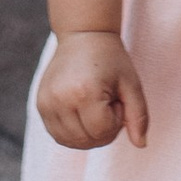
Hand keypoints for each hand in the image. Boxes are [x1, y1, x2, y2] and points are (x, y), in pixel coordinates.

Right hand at [38, 30, 148, 150]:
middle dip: (103, 129)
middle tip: (106, 102)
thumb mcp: (131, 83)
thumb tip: (141, 145)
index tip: (116, 99)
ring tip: (93, 106)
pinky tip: (81, 111)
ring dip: (88, 133)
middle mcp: (60, 99)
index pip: (102, 132)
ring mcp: (46, 103)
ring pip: (71, 142)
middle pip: (86, 141)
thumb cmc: (110, 59)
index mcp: (84, 92)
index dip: (115, 120)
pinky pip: (58, 135)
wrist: (83, 35)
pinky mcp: (40, 105)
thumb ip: (139, 116)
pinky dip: (73, 132)